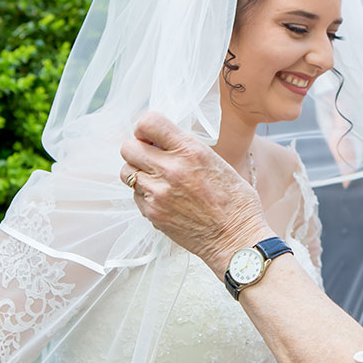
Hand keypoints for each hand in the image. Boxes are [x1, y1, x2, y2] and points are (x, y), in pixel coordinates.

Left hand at [120, 112, 271, 275]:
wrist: (236, 239)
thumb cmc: (235, 201)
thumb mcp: (216, 162)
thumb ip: (186, 149)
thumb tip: (161, 141)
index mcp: (190, 151)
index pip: (148, 122)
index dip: (146, 128)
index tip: (151, 136)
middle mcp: (171, 169)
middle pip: (128, 147)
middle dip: (137, 149)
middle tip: (151, 156)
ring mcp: (158, 193)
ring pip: (126, 172)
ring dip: (138, 172)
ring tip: (157, 178)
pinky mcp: (152, 213)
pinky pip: (136, 195)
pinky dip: (145, 194)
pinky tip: (164, 198)